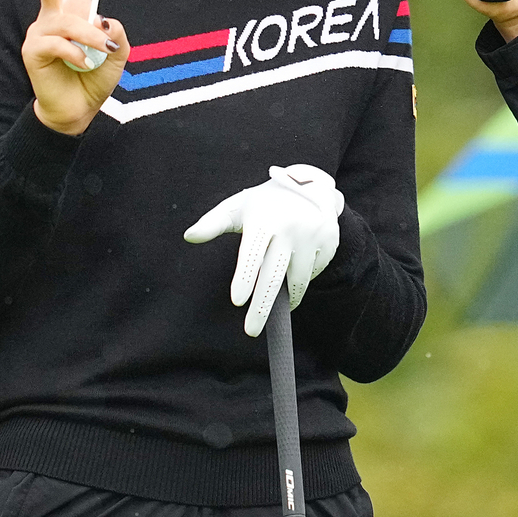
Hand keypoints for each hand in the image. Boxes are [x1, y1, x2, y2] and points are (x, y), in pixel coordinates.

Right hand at [21, 0, 129, 134]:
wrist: (76, 111)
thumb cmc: (94, 79)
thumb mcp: (118, 52)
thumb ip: (116, 30)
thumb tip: (101, 18)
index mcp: (75, 10)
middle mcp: (54, 16)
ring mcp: (41, 31)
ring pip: (68, 21)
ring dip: (90, 36)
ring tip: (102, 50)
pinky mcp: (33, 50)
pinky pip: (59, 43)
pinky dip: (77, 53)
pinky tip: (82, 65)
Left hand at [184, 165, 343, 337]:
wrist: (313, 186)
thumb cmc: (266, 202)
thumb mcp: (239, 206)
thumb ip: (213, 222)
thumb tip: (189, 236)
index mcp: (263, 219)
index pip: (252, 252)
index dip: (245, 276)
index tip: (237, 300)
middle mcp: (289, 228)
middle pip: (274, 276)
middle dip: (261, 307)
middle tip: (251, 330)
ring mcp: (312, 237)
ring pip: (297, 280)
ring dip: (287, 296)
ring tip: (278, 302)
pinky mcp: (328, 244)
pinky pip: (313, 273)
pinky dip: (302, 278)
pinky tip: (297, 265)